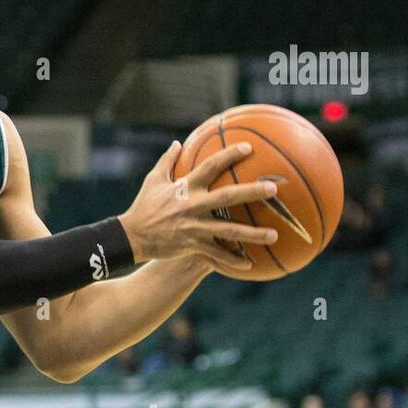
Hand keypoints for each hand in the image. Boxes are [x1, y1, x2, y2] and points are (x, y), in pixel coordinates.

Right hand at [118, 140, 278, 273]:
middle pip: (227, 197)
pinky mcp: (193, 245)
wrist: (132, 236)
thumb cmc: (143, 206)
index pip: (210, 166)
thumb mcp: (153, 180)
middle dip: (251, 192)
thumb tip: (177, 143)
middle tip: (274, 189)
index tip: (249, 148)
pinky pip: (217, 254)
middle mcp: (193, 206)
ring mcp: (195, 227)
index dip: (229, 155)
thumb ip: (167, 161)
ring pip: (229, 230)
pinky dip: (233, 260)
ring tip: (275, 234)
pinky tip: (250, 264)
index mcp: (185, 187)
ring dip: (253, 233)